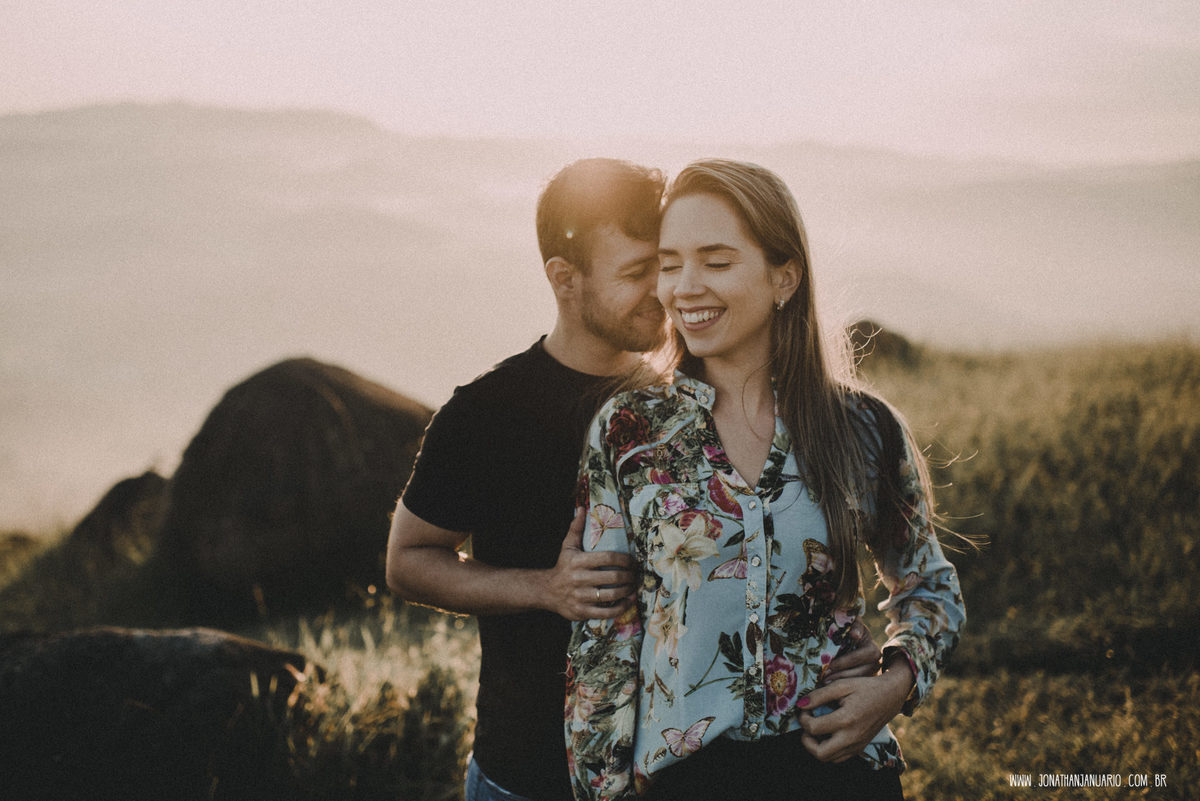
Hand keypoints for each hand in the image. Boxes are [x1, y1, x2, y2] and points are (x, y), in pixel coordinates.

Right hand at [544, 509, 636, 620]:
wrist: (547, 591)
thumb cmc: (563, 566)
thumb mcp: (567, 546)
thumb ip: (576, 528)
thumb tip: (582, 509)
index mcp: (578, 561)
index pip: (608, 558)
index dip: (625, 559)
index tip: (633, 561)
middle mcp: (579, 579)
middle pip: (613, 577)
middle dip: (629, 576)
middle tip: (636, 574)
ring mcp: (580, 596)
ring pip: (611, 595)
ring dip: (627, 591)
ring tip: (633, 586)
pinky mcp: (582, 611)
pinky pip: (606, 612)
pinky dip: (620, 607)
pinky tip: (627, 601)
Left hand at [797, 657, 913, 762]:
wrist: (891, 696)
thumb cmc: (865, 687)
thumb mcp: (842, 685)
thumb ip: (819, 695)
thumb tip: (800, 705)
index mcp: (846, 720)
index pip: (813, 729)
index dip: (803, 719)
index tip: (805, 709)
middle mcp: (852, 737)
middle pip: (820, 753)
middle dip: (806, 740)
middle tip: (807, 725)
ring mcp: (857, 745)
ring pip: (829, 759)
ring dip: (816, 746)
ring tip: (817, 729)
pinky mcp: (860, 748)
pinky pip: (839, 758)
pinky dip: (828, 750)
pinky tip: (828, 734)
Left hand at [820, 619, 881, 683]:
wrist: (856, 637)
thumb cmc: (852, 629)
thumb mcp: (854, 624)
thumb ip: (855, 626)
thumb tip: (854, 635)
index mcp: (872, 650)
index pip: (856, 658)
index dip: (841, 663)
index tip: (828, 667)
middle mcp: (875, 664)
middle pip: (857, 674)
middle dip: (839, 676)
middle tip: (823, 679)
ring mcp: (871, 674)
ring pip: (856, 683)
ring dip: (840, 684)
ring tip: (824, 684)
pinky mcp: (866, 683)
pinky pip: (854, 687)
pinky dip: (842, 687)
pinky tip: (830, 688)